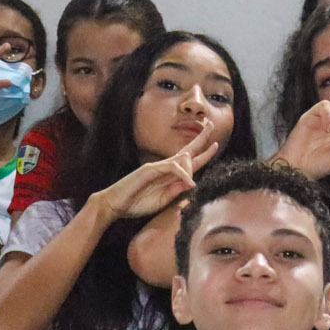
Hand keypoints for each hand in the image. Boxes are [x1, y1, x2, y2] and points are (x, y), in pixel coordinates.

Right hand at [94, 125, 221, 222]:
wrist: (113, 205)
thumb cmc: (136, 203)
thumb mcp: (162, 200)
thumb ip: (176, 191)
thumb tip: (193, 183)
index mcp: (168, 175)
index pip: (189, 162)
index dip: (203, 153)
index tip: (215, 144)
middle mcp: (164, 168)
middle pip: (187, 151)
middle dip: (201, 137)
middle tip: (211, 123)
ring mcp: (156, 167)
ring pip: (183, 159)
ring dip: (197, 160)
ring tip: (205, 161)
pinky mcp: (149, 170)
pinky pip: (171, 167)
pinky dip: (183, 173)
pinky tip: (189, 182)